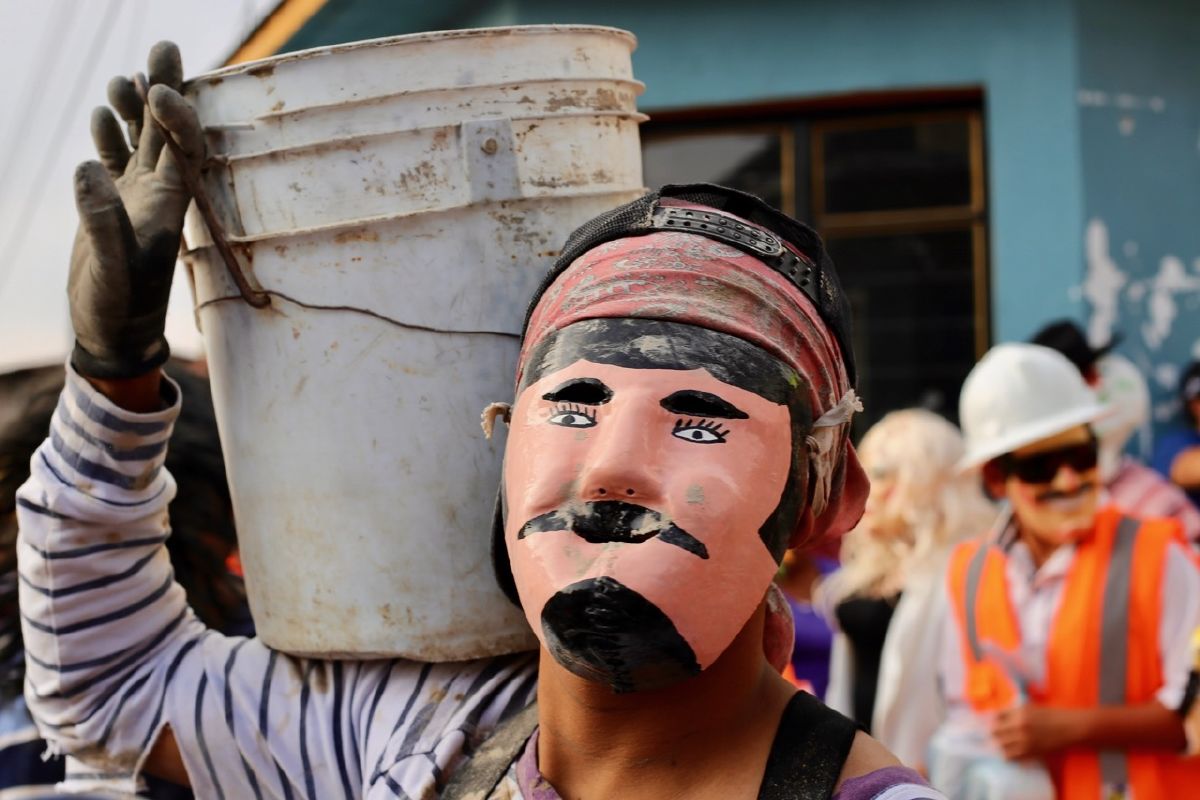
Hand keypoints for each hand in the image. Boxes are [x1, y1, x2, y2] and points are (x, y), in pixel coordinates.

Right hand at [68, 41, 203, 378]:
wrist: (113, 333)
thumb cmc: (120, 307)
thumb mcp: (111, 269)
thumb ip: (101, 220)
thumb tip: (88, 166)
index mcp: (170, 203)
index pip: (182, 145)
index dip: (176, 113)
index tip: (157, 89)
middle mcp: (160, 194)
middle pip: (167, 131)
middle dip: (166, 89)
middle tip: (167, 45)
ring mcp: (136, 197)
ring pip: (141, 140)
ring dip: (135, 108)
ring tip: (124, 77)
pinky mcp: (112, 205)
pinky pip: (116, 160)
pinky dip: (110, 135)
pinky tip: (102, 113)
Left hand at [991, 704, 1083, 758]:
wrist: (1071, 728)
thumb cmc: (1052, 715)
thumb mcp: (1030, 707)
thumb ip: (1014, 711)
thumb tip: (998, 717)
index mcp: (1019, 713)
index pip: (996, 717)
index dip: (993, 720)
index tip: (993, 723)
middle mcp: (1020, 726)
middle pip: (995, 732)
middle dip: (994, 733)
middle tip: (995, 735)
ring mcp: (1025, 741)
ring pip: (1001, 746)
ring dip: (1000, 745)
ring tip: (1001, 744)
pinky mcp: (1031, 753)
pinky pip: (1012, 757)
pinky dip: (1009, 755)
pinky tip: (1010, 752)